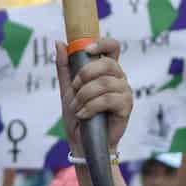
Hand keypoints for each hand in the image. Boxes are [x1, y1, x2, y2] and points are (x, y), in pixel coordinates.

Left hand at [54, 38, 132, 153]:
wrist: (82, 142)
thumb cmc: (78, 115)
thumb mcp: (67, 89)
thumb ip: (65, 67)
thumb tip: (59, 43)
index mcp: (106, 71)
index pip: (112, 47)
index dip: (102, 44)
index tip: (86, 51)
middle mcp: (118, 78)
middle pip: (108, 64)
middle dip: (85, 75)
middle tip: (74, 88)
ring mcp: (124, 92)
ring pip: (105, 83)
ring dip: (85, 95)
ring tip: (77, 107)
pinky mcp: (126, 107)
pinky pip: (109, 99)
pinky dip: (91, 107)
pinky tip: (84, 115)